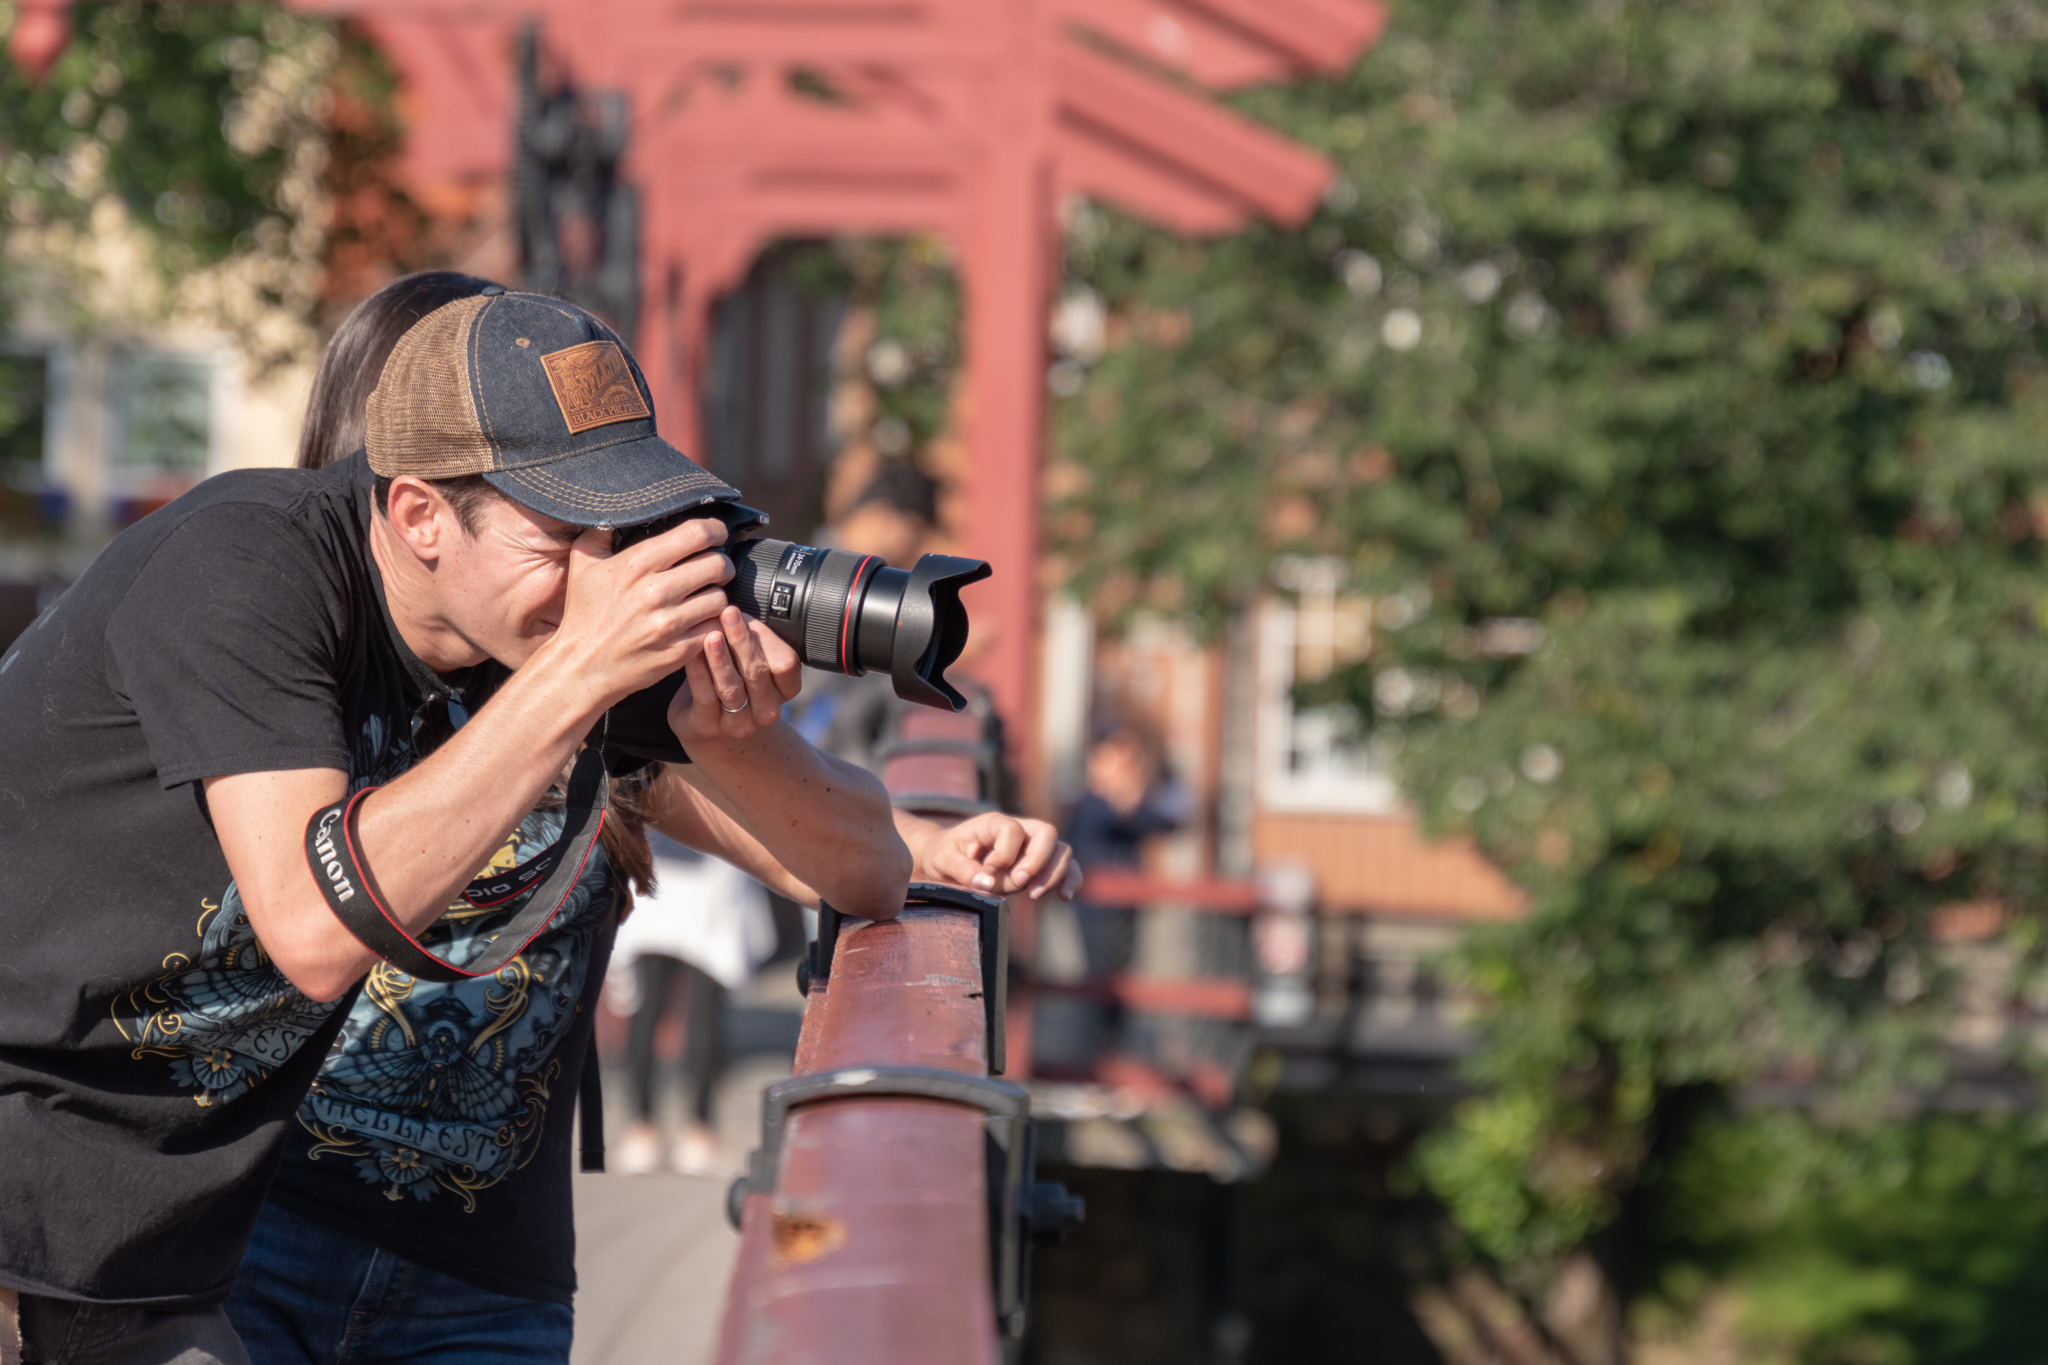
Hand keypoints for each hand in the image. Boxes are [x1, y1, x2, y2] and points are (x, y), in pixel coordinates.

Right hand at [548, 516, 734, 705]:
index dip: (715, 530)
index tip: (716, 534)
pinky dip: (712, 623)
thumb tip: (619, 508)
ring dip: (716, 595)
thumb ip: (602, 531)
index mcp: (637, 564)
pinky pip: (716, 628)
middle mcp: (656, 591)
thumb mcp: (583, 564)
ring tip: (703, 596)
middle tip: (714, 567)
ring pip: (721, 597)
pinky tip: (700, 620)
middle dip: (721, 563)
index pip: (696, 534)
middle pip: (718, 564)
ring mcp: (670, 623)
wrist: (581, 666)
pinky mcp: (680, 650)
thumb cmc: (584, 614)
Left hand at [666, 605, 802, 744]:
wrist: (707, 723)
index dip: (767, 639)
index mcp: (785, 690)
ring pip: (731, 687)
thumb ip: (753, 639)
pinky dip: (698, 673)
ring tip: (711, 633)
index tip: (747, 613)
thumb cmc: (731, 679)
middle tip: (728, 612)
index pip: (786, 664)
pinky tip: (691, 653)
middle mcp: (767, 710)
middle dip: (742, 640)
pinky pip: (705, 698)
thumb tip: (739, 601)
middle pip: (758, 672)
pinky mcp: (708, 728)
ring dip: (720, 658)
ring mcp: (739, 724)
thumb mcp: (749, 660)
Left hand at [909, 811, 1080, 900]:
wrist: (948, 860)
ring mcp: (1032, 847)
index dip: (1005, 853)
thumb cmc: (944, 855)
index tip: (988, 870)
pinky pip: (1066, 867)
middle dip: (1037, 861)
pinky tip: (1064, 896)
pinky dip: (1070, 880)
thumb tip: (987, 883)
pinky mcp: (1039, 865)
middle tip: (1018, 882)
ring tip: (1032, 894)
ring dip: (1053, 874)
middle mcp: (1019, 829)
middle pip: (1047, 833)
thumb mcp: (943, 861)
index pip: (1013, 829)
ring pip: (1061, 850)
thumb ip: (963, 870)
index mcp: (994, 823)